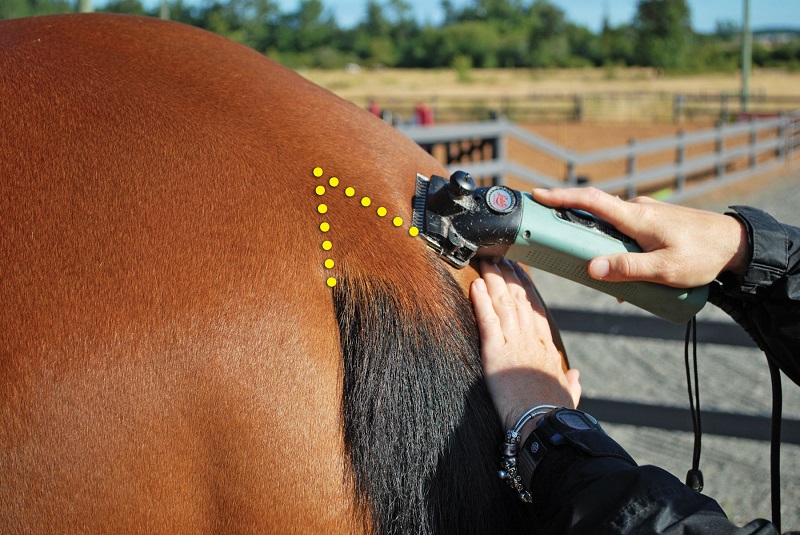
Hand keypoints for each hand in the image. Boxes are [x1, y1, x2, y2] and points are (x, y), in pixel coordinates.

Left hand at [470, 260, 580, 439]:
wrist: (544, 426)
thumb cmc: (555, 414)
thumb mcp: (567, 395)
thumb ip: (571, 382)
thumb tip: (576, 375)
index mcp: (547, 349)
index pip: (535, 310)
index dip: (526, 288)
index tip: (520, 273)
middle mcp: (532, 340)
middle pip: (519, 299)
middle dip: (509, 275)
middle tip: (500, 256)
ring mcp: (514, 343)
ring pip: (503, 303)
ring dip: (493, 280)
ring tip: (485, 261)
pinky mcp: (496, 352)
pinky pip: (487, 320)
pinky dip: (481, 301)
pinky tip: (476, 285)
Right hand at [532, 187, 749, 287]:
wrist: (737, 244)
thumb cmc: (704, 255)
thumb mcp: (666, 269)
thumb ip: (629, 268)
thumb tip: (593, 269)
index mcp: (636, 217)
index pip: (591, 200)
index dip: (561, 196)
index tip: (538, 195)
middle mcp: (638, 210)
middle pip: (595, 215)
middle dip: (575, 230)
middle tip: (560, 248)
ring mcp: (646, 215)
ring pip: (612, 228)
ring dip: (602, 248)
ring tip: (610, 279)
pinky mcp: (654, 223)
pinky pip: (626, 233)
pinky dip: (619, 249)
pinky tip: (631, 275)